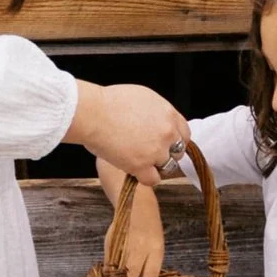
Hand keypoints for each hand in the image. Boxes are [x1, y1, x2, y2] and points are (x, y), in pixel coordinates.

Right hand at [67, 78, 187, 183]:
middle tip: (151, 153)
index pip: (184, 133)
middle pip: (178, 151)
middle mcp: (167, 133)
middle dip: (166, 153)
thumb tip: (156, 120)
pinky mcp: (141, 166)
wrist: (92, 113)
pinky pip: (153, 179)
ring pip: (168, 166)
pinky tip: (136, 171)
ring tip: (141, 162)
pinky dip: (145, 177)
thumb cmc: (108, 101)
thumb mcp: (142, 97)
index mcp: (168, 114)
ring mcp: (156, 150)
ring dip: (156, 166)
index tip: (166, 144)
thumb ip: (156, 112)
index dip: (175, 140)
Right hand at [107, 177, 168, 276]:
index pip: (151, 273)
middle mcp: (140, 246)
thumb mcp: (156, 248)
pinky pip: (109, 262)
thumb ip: (148, 268)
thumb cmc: (150, 232)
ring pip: (119, 269)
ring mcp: (124, 243)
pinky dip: (109, 274)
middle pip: (132, 272)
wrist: (136, 204)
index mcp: (156, 248)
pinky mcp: (111, 242)